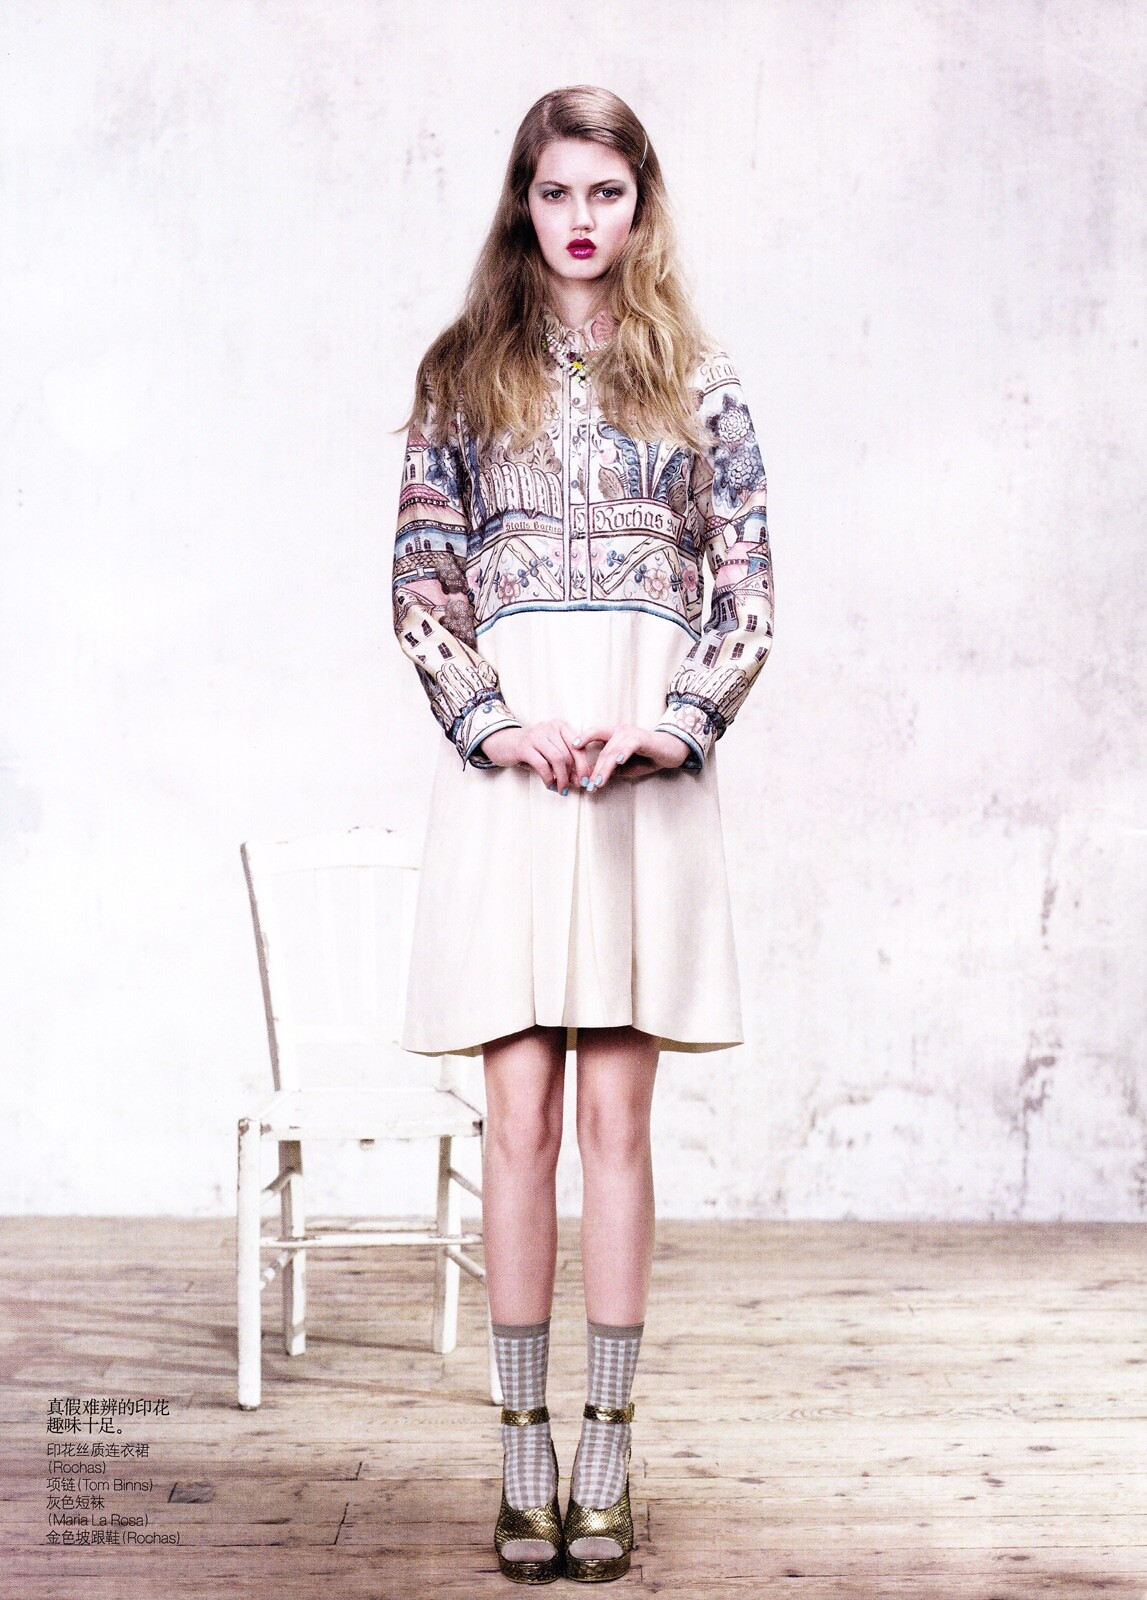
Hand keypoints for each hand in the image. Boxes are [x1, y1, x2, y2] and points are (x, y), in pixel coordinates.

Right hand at [479, 721, 592, 792]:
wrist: (502, 742)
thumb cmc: (531, 749)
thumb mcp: (550, 751)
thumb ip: (565, 762)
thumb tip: (579, 781)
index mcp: (560, 726)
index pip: (579, 746)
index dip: (584, 765)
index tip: (585, 780)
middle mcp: (550, 727)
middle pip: (569, 754)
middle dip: (572, 774)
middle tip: (571, 787)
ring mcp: (536, 736)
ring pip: (558, 759)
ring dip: (562, 778)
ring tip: (561, 789)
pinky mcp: (524, 747)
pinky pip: (542, 765)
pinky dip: (549, 778)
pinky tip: (549, 785)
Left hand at [572, 725, 689, 790]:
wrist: (672, 751)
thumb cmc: (648, 758)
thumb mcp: (626, 766)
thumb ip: (612, 768)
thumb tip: (596, 778)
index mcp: (614, 734)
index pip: (594, 733)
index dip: (583, 738)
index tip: (572, 748)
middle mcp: (620, 731)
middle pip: (602, 751)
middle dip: (595, 770)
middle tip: (588, 786)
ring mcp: (630, 733)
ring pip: (612, 752)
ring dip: (604, 769)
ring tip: (598, 783)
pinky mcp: (641, 738)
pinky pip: (628, 747)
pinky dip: (622, 754)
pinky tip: (617, 762)